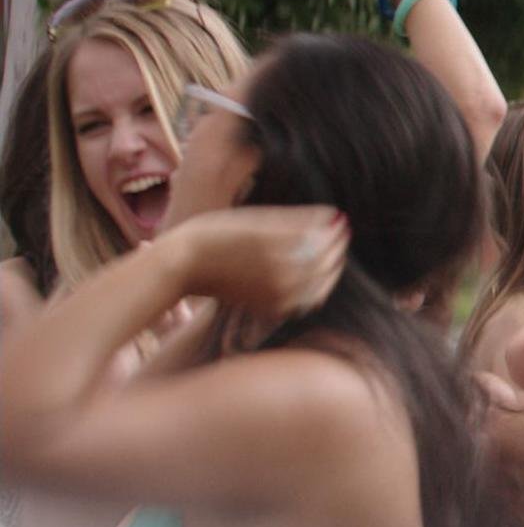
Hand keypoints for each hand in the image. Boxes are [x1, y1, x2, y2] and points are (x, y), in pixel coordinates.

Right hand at [167, 206, 348, 318]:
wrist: (181, 266)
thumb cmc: (217, 234)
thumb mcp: (258, 220)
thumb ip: (299, 221)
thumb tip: (335, 217)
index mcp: (284, 251)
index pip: (328, 242)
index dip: (336, 231)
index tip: (339, 221)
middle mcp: (284, 278)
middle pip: (328, 265)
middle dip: (335, 249)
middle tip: (337, 234)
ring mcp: (278, 298)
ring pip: (321, 286)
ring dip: (328, 269)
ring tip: (324, 252)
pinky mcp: (270, 309)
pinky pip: (304, 301)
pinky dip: (313, 287)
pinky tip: (306, 273)